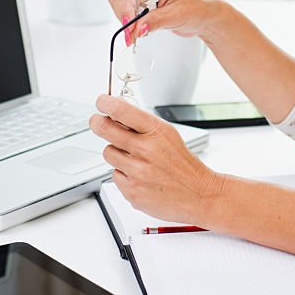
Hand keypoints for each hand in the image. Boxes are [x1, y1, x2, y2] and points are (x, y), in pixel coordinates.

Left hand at [90, 94, 223, 223]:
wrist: (198, 193)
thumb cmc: (182, 164)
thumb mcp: (167, 135)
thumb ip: (142, 125)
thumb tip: (116, 113)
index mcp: (156, 132)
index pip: (122, 110)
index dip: (106, 103)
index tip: (101, 101)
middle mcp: (145, 150)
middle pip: (106, 129)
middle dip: (97, 122)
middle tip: (96, 121)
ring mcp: (137, 172)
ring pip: (109, 153)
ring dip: (117, 153)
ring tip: (135, 158)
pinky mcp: (131, 191)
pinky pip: (115, 175)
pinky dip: (124, 174)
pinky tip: (140, 176)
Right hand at [107, 0, 223, 44]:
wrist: (204, 14)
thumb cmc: (197, 9)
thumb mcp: (176, 16)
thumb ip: (154, 21)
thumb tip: (136, 28)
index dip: (128, 6)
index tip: (129, 25)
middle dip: (124, 13)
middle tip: (131, 34)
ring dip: (124, 16)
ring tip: (135, 32)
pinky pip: (125, 4)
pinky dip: (127, 17)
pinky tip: (136, 26)